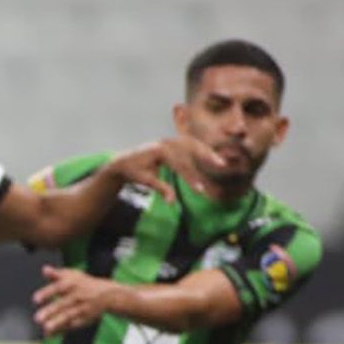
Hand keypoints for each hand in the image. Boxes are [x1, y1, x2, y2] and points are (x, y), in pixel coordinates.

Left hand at [32, 265, 119, 334]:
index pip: (58, 288)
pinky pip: (71, 326)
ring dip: (57, 323)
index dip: (46, 293)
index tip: (35, 299)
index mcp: (72, 284)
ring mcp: (81, 309)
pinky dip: (61, 330)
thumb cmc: (84, 284)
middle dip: (50, 311)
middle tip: (37, 318)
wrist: (108, 295)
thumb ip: (56, 274)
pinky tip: (49, 334)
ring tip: (46, 328)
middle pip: (63, 304)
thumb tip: (44, 269)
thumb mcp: (72, 275)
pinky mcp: (84, 319)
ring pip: (68, 316)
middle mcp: (77, 296)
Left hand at [104, 137, 230, 202]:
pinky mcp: (172, 142)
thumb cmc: (134, 172)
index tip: (200, 190)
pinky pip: (189, 143)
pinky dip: (201, 149)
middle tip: (220, 166)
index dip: (191, 177)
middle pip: (190, 147)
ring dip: (207, 151)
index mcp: (159, 150)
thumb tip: (172, 202)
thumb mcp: (146, 181)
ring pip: (192, 143)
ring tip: (220, 162)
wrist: (123, 161)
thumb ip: (160, 189)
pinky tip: (211, 157)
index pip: (179, 164)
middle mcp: (166, 142)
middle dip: (206, 156)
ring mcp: (169, 140)